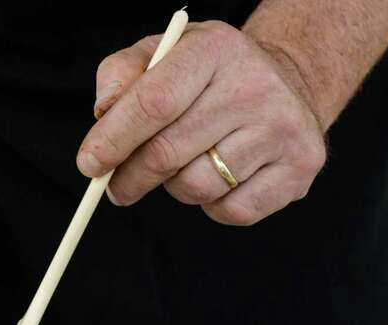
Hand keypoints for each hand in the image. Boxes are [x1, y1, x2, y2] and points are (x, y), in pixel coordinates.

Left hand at [76, 20, 327, 225]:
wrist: (291, 83)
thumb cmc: (213, 73)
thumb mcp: (167, 53)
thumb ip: (123, 73)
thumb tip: (103, 114)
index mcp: (217, 50)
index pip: (154, 102)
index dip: (114, 139)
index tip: (89, 164)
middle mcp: (256, 87)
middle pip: (169, 153)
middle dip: (130, 176)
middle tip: (116, 186)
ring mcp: (283, 131)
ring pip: (197, 188)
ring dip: (175, 188)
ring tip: (182, 169)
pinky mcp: (298, 171)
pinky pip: (231, 211)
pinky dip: (212, 206)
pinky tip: (219, 179)